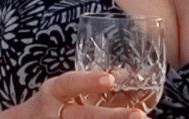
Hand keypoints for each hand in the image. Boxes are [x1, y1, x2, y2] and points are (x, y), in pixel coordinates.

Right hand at [0, 70, 148, 117]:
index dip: (88, 81)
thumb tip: (127, 74)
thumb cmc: (50, 105)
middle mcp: (55, 113)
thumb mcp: (62, 90)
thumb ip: (90, 83)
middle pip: (85, 116)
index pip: (68, 84)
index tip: (109, 79)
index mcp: (53, 94)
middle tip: (139, 115)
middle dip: (113, 117)